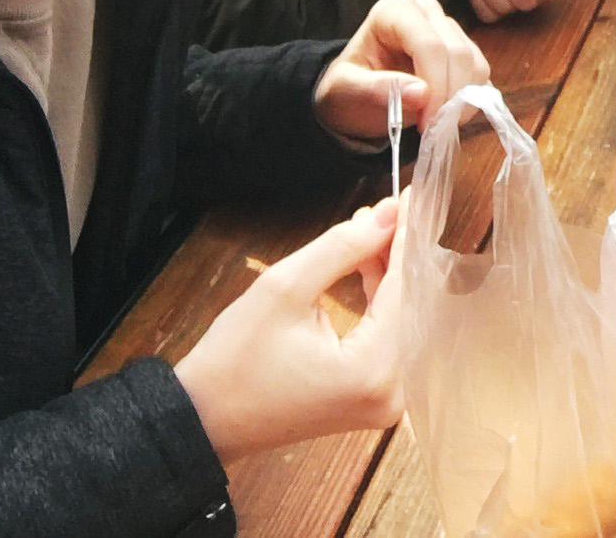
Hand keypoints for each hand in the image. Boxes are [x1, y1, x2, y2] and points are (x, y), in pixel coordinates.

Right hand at [174, 196, 407, 464]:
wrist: (203, 421)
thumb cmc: (234, 360)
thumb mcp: (284, 288)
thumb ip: (343, 247)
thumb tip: (388, 213)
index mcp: (373, 369)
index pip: (405, 286)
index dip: (406, 236)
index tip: (411, 195)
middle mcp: (392, 392)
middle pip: (412, 303)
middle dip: (398, 253)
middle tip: (385, 210)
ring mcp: (386, 402)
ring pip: (404, 318)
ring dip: (390, 275)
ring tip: (369, 232)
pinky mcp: (374, 400)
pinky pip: (392, 338)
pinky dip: (382, 303)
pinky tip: (369, 267)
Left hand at [315, 0, 490, 139]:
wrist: (355, 96)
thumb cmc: (347, 90)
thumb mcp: (347, 91)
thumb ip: (377, 89)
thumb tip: (422, 93)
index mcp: (394, 10)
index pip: (429, 45)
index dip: (434, 85)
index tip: (425, 122)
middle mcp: (425, 10)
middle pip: (457, 53)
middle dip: (448, 96)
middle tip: (429, 127)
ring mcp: (447, 27)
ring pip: (475, 63)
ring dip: (461, 100)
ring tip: (433, 121)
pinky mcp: (463, 47)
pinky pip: (481, 73)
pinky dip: (469, 99)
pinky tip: (445, 113)